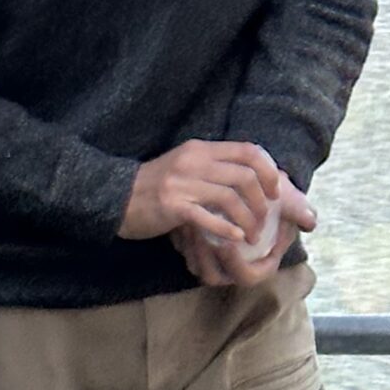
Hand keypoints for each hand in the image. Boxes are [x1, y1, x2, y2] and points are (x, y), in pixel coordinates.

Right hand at [119, 140, 284, 245]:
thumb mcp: (185, 167)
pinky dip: (226, 230)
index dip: (268, 170)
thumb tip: (250, 178)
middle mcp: (193, 162)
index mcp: (200, 149)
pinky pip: (208, 218)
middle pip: (245, 176)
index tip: (275, 191)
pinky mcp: (172, 206)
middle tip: (264, 220)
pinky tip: (235, 239)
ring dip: (248, 220)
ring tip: (251, 235)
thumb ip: (213, 168)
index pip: (247, 150)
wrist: (114, 198)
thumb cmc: (154, 187)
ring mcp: (182, 183)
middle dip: (262, 201)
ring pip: (231, 198)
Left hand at [176, 176, 316, 286]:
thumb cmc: (273, 197)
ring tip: (187, 223)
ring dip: (190, 247)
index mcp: (259, 265)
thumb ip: (298, 210)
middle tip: (199, 234)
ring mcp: (213, 261)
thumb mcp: (286, 199)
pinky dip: (181, 238)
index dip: (235, 264)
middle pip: (214, 277)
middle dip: (205, 257)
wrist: (251, 187)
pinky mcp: (195, 250)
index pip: (247, 276)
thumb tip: (310, 220)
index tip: (227, 244)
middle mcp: (234, 269)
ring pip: (196, 266)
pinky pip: (184, 253)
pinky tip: (179, 218)